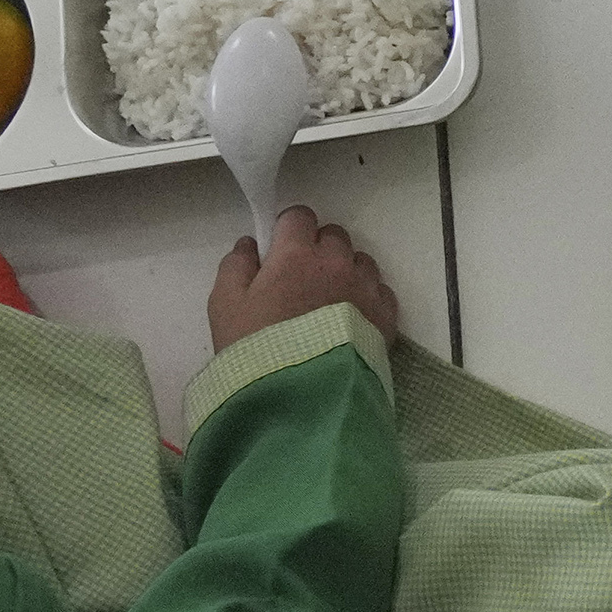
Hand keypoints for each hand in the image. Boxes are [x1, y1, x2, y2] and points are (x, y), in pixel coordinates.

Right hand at [209, 207, 399, 350]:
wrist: (299, 395)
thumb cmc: (255, 347)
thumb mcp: (225, 305)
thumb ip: (236, 265)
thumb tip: (250, 244)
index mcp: (297, 254)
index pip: (300, 217)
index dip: (289, 229)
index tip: (280, 249)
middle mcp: (337, 263)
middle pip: (334, 236)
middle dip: (318, 248)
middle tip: (299, 278)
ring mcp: (367, 287)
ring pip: (360, 261)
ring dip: (345, 271)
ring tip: (327, 301)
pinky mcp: (387, 315)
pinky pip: (380, 290)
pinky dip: (366, 296)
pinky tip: (349, 319)